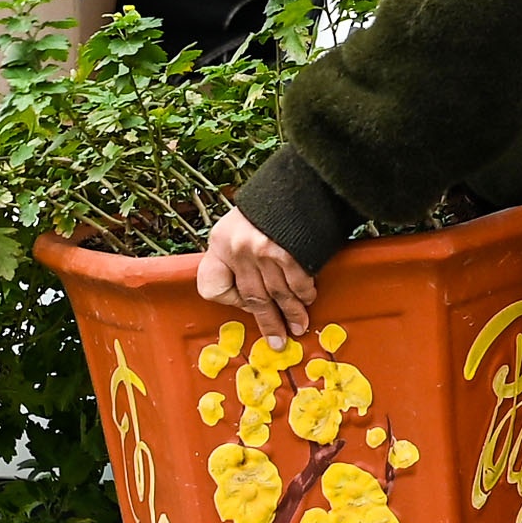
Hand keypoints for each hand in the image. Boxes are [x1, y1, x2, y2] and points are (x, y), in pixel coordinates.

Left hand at [196, 207, 319, 342]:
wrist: (302, 181)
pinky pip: (298, 285)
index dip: (230, 299)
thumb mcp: (240, 224)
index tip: (245, 302)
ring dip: (291, 314)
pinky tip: (309, 299)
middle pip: (252, 298)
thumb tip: (248, 290)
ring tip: (298, 326)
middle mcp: (238, 250)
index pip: (212, 287)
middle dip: (268, 322)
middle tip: (278, 341)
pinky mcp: (292, 254)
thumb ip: (237, 254)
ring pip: (278, 296)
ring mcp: (265, 253)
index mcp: (220, 242)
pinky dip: (305, 294)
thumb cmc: (271, 205)